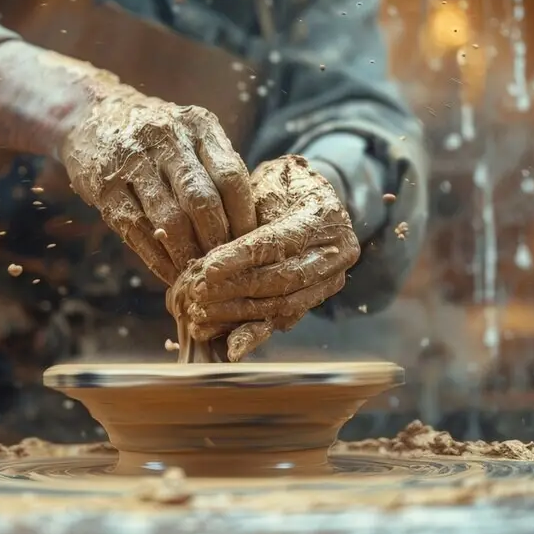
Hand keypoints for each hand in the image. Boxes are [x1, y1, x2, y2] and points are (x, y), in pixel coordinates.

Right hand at [61, 91, 256, 284]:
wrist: (94, 116)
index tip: (250, 245)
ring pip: (169, 220)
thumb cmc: (157, 137)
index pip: (231, 178)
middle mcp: (166, 139)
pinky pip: (136, 230)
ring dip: (187, 255)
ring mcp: (132, 162)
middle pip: (202, 201)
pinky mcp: (105, 187)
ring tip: (198, 275)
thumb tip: (251, 225)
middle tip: (225, 266)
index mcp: (198, 126)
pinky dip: (156, 258)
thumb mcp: (191, 136)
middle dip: (217, 241)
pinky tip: (170, 272)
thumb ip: (217, 169)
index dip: (243, 217)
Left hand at [175, 155, 359, 359]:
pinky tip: (230, 347)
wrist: (301, 193)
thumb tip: (207, 260)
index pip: (278, 243)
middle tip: (197, 295)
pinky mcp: (315, 299)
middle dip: (236, 291)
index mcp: (325, 216)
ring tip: (201, 317)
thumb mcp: (261, 188)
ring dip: (239, 315)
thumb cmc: (275, 187)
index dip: (240, 259)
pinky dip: (254, 333)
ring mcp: (330, 279)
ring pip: (284, 305)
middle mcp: (337, 252)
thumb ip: (243, 220)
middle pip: (283, 280)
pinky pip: (284, 319)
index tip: (206, 270)